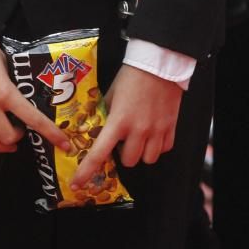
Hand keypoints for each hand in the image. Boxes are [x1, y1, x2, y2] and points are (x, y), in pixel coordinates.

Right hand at [0, 11, 70, 159]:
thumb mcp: (4, 61)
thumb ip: (12, 82)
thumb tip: (20, 94)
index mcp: (5, 91)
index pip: (33, 119)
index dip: (51, 134)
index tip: (64, 145)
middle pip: (7, 137)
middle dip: (18, 139)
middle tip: (20, 133)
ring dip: (0, 146)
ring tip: (5, 142)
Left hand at [70, 64, 182, 189]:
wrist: (158, 64)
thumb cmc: (132, 76)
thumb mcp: (111, 93)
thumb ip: (103, 112)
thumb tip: (92, 124)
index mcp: (118, 121)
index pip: (99, 153)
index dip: (86, 171)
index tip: (78, 183)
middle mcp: (138, 130)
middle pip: (129, 161)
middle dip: (122, 155)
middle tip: (121, 141)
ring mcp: (156, 130)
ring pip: (148, 159)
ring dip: (141, 153)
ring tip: (138, 139)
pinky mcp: (170, 126)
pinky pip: (165, 149)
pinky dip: (157, 146)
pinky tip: (153, 135)